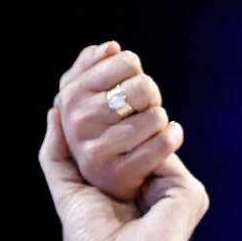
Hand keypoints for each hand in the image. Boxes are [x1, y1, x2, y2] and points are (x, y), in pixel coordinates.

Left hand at [39, 110, 207, 240]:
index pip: (130, 136)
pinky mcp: (190, 194)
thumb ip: (59, 153)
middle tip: (90, 117)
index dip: (108, 119)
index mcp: (144, 181)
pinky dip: (140, 152)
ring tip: (104, 142)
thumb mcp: (69, 190)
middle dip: (116, 119)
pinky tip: (122, 164)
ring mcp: (181, 188)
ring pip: (156, 135)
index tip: (83, 106)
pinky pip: (165, 153)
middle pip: (146, 130)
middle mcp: (166, 181)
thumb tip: (54, 108)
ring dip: (126, 133)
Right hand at [51, 42, 182, 204]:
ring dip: (159, 122)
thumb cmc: (99, 131)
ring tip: (147, 133)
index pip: (124, 60)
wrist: (101, 193)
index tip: (124, 88)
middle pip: (142, 86)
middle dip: (149, 96)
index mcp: (69, 97)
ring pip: (154, 115)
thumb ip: (90, 66)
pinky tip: (166, 139)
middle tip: (138, 112)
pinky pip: (162, 143)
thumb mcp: (85, 95)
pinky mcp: (117, 175)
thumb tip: (109, 48)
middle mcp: (77, 124)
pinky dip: (171, 138)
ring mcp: (94, 151)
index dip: (133, 71)